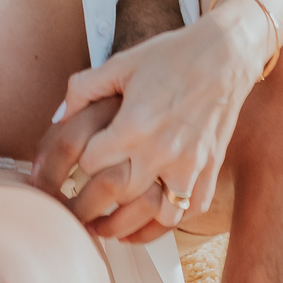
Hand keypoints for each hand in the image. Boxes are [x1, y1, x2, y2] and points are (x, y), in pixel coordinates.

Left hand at [32, 16, 263, 234]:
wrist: (224, 55)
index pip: (90, 163)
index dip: (81, 161)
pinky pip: (191, 211)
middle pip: (117, 195)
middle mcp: (161, 152)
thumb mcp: (120, 64)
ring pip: (157, 215)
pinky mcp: (211, 170)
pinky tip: (154, 216)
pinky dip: (172, 219)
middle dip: (94, 204)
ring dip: (135, 223)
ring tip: (114, 227)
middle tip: (81, 211)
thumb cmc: (170, 56)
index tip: (82, 160)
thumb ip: (83, 88)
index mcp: (133, 125)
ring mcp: (189, 165)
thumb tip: (58, 117)